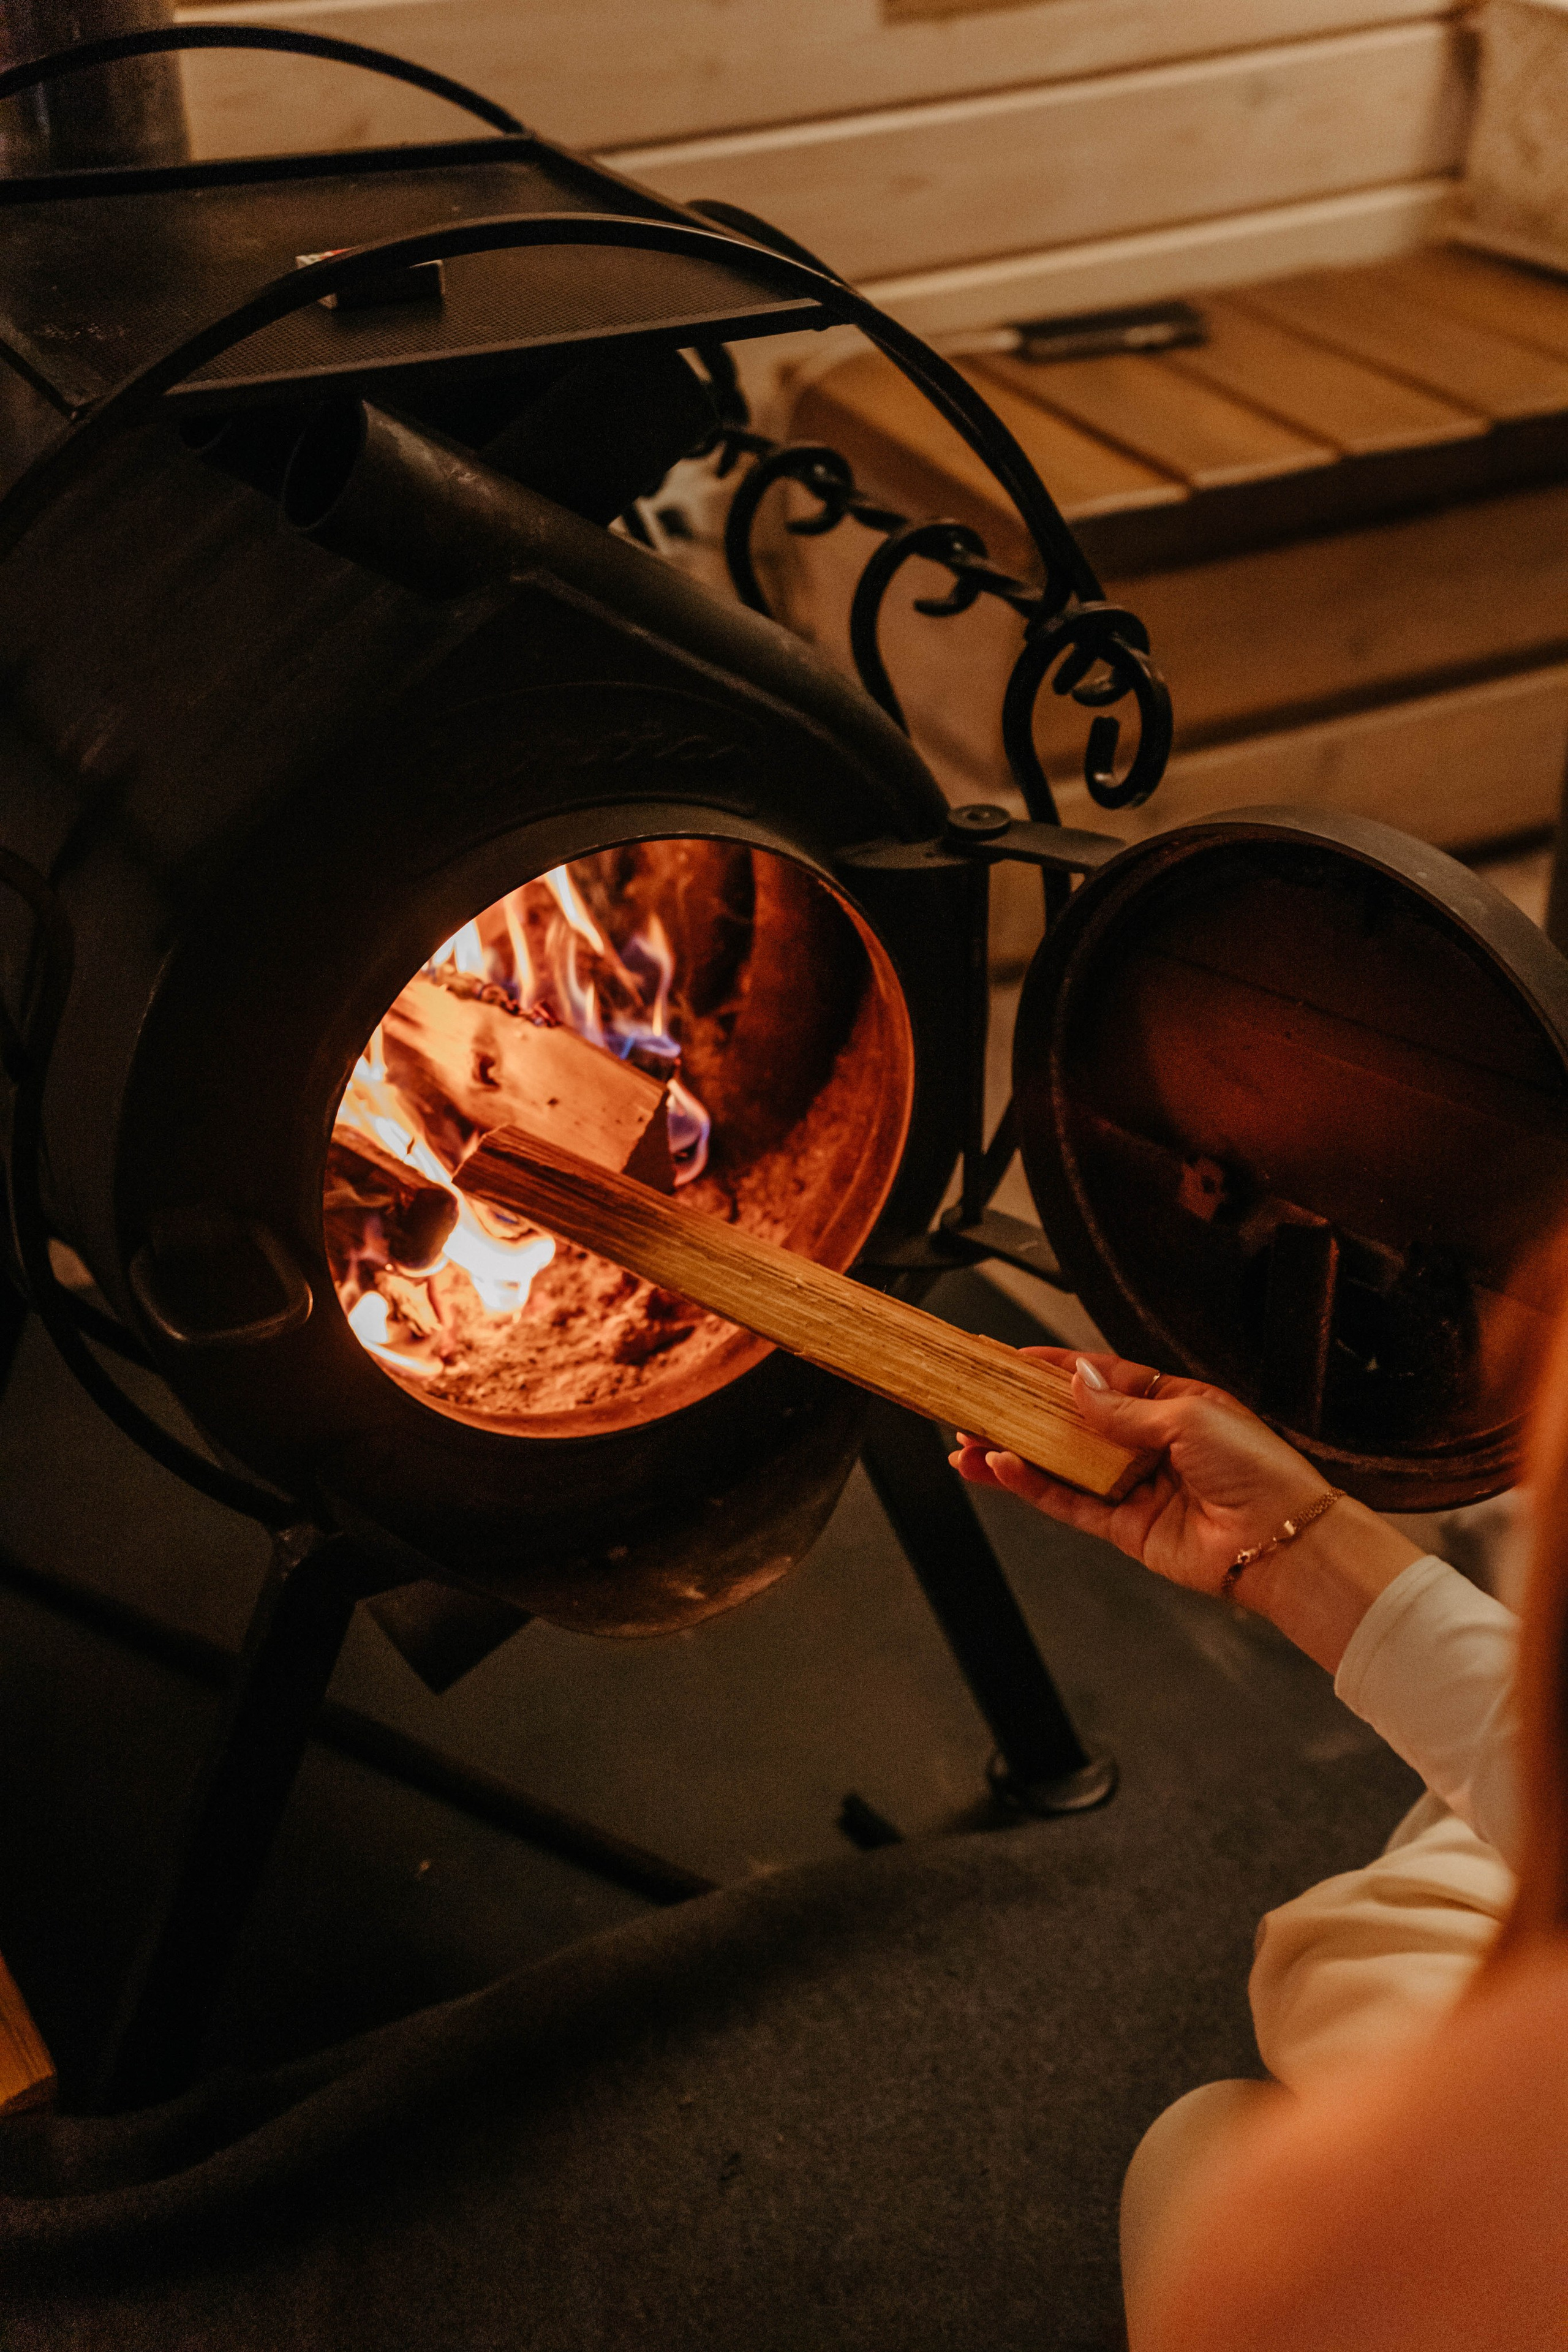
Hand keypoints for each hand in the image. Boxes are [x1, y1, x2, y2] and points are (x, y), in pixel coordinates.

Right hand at [950, 1349, 1422, 1671]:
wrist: (1282, 1541)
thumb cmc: (1257, 1469)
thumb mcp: (1187, 1416)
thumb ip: (1121, 1405)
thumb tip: (1075, 1381)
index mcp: (1173, 1405)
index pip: (1101, 1379)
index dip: (1056, 1369)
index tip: (1013, 1358)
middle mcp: (1149, 1444)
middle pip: (1071, 1421)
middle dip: (1021, 1411)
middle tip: (976, 1399)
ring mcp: (1133, 1486)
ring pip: (1059, 1463)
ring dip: (1014, 1451)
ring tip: (968, 1439)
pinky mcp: (1123, 1526)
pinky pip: (1067, 1502)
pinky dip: (1030, 1486)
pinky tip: (1001, 1468)